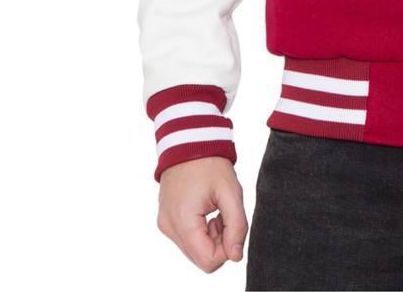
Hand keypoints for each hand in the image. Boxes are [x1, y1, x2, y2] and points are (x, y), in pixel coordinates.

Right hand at [156, 156, 247, 271]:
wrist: (188, 140)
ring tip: (215, 209)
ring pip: (194, 250)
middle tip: (224, 214)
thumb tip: (236, 256)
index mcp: (183, 220)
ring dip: (210, 236)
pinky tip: (206, 208)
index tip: (231, 223)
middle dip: (219, 241)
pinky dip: (200, 230)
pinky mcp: (165, 220)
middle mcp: (169, 227)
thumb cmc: (210, 163)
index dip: (226, 248)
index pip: (208, 261)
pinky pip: (187, 238)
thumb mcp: (231, 191)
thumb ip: (237, 225)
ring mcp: (165, 224)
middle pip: (201, 258)